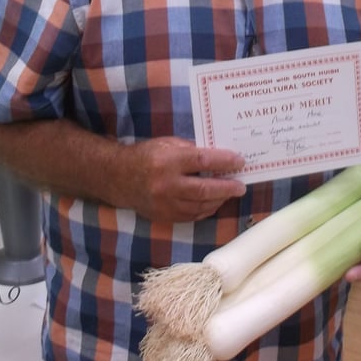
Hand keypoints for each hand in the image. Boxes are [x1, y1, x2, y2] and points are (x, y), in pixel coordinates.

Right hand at [118, 136, 246, 222]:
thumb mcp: (167, 144)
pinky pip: (192, 216)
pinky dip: (207, 209)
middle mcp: (167, 184)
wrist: (119, 178)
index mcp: (168, 161)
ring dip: (219, 200)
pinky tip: (214, 202)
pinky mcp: (165, 216)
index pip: (203, 161)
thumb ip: (191, 150)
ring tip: (230, 193)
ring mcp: (165, 204)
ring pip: (201, 206)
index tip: (239, 161)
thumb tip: (218, 157)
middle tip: (240, 186)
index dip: (224, 162)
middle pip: (205, 189)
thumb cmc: (146, 156)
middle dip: (227, 187)